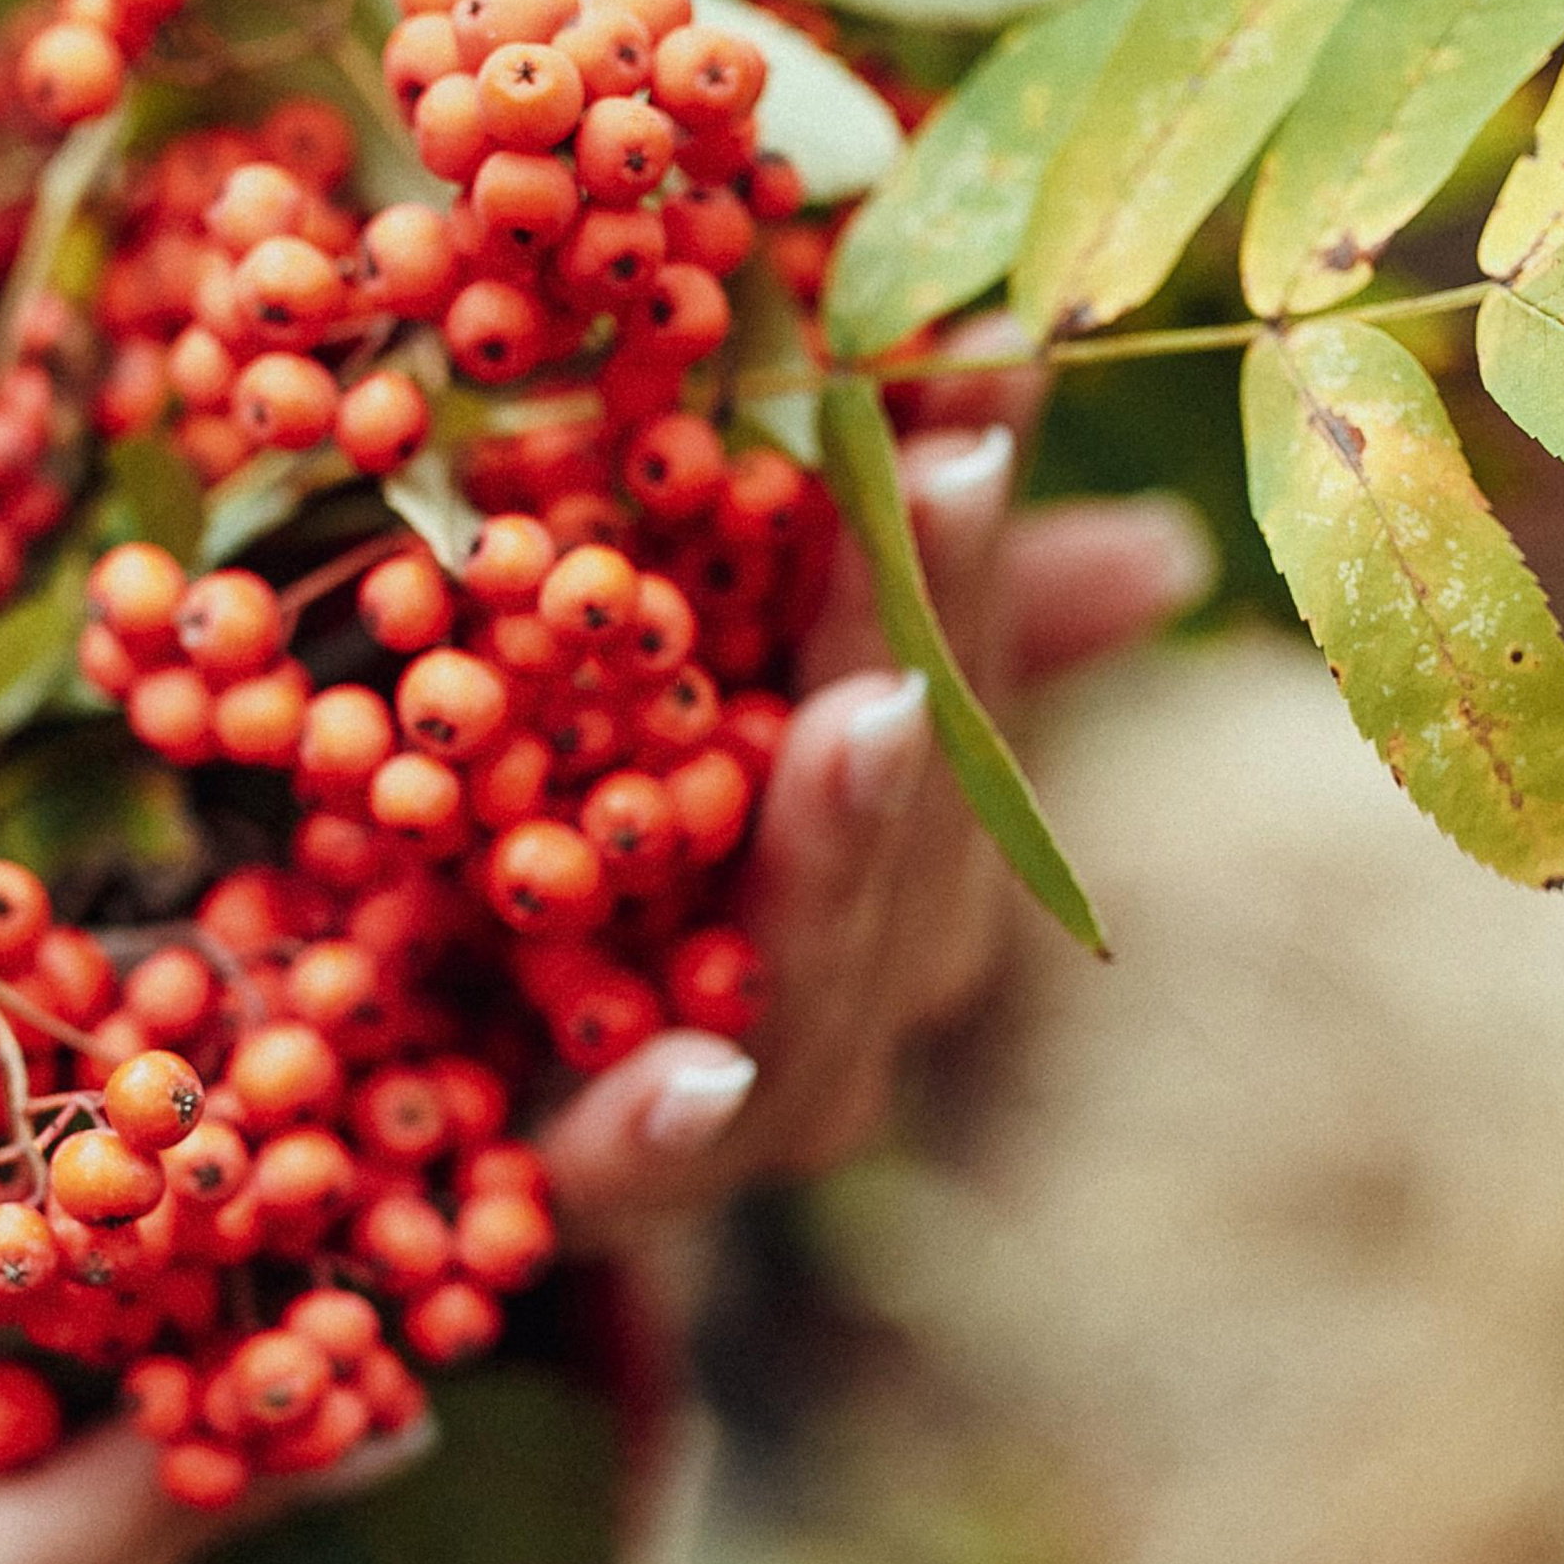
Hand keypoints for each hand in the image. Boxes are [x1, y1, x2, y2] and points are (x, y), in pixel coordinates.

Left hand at [541, 417, 1211, 1227]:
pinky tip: (697, 1071)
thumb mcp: (711, 667)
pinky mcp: (596, 1192)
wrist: (400, 1059)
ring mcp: (751, 1095)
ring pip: (824, 981)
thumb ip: (882, 592)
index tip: (985, 372)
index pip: (961, 677)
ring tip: (863, 718)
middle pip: (917, 824)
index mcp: (906, 839)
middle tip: (943, 485)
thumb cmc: (594, 821)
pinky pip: (639, 1167)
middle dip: (939, 631)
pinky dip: (667, 1124)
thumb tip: (1163, 546)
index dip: (981, 529)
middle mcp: (863, 974)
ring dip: (842, 846)